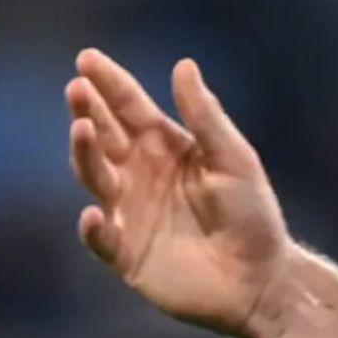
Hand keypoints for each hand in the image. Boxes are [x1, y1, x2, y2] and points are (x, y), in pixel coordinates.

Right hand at [66, 50, 291, 336]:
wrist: (260, 278)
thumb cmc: (252, 214)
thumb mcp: (234, 159)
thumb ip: (206, 117)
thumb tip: (183, 65)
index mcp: (165, 147)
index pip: (129, 108)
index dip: (108, 83)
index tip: (87, 58)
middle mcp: (139, 174)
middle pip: (104, 136)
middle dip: (88, 111)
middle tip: (77, 88)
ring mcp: (128, 213)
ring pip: (94, 177)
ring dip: (84, 154)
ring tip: (83, 129)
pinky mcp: (125, 254)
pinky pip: (101, 238)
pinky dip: (94, 227)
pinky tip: (94, 212)